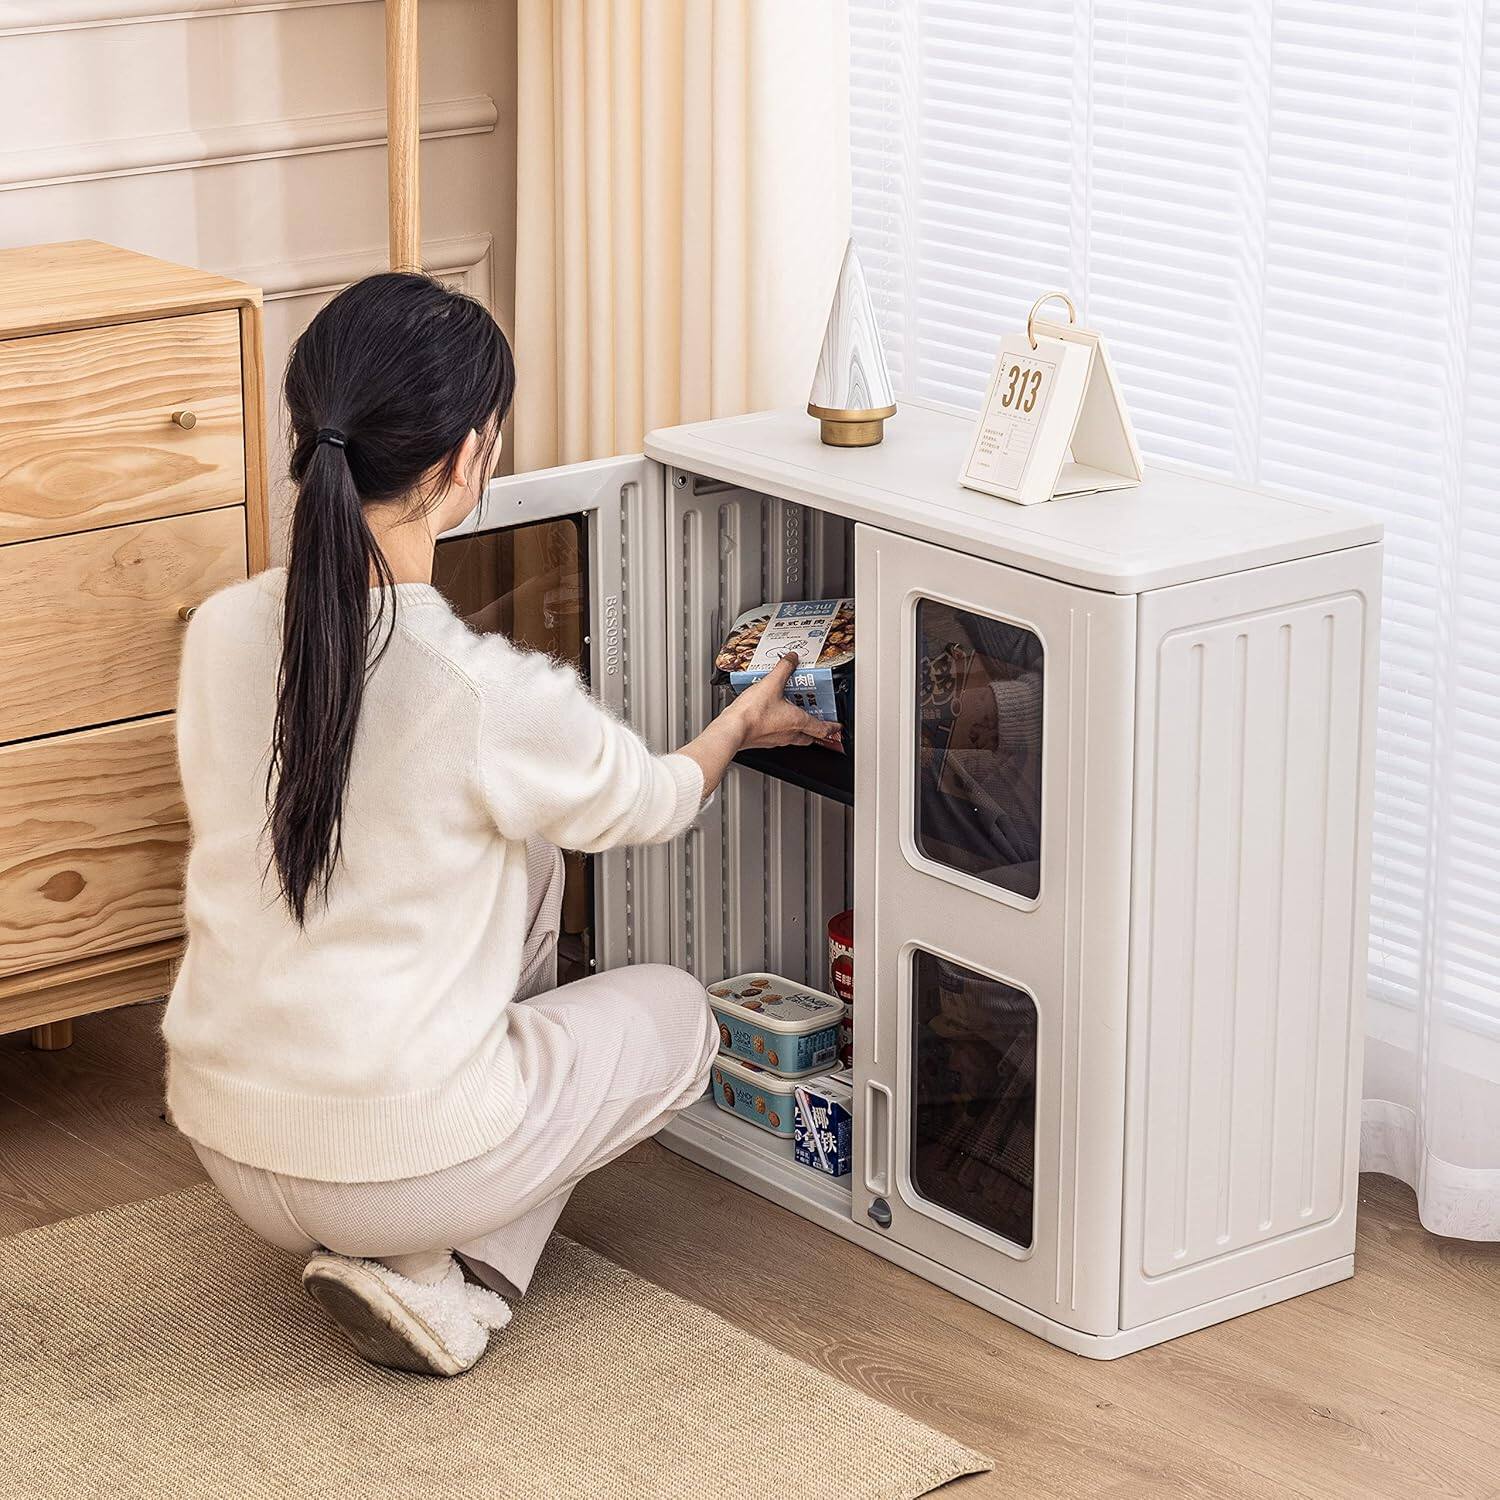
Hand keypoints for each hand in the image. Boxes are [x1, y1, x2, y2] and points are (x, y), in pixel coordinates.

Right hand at [725, 654, 843, 751]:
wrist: (732, 730)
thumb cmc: (752, 714)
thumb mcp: (772, 684)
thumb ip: (784, 669)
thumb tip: (792, 659)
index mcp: (797, 722)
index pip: (822, 729)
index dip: (832, 727)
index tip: (836, 726)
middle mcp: (789, 734)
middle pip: (809, 738)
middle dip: (815, 732)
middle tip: (818, 723)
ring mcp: (775, 740)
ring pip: (793, 739)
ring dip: (797, 730)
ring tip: (794, 717)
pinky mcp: (761, 741)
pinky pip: (776, 737)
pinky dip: (779, 729)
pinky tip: (772, 718)